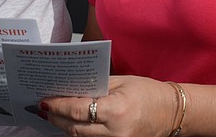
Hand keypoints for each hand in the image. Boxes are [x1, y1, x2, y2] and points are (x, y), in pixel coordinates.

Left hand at [40, 75, 178, 136]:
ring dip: (65, 127)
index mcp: (117, 110)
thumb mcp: (120, 82)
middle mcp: (116, 132)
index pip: (78, 110)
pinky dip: (79, 134)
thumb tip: (69, 89)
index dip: (58, 106)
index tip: (45, 100)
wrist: (171, 113)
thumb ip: (95, 87)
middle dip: (56, 118)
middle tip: (43, 108)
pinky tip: (71, 125)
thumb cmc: (147, 92)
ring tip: (53, 115)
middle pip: (75, 129)